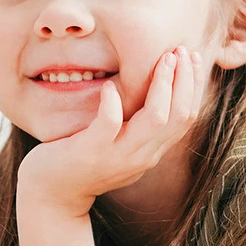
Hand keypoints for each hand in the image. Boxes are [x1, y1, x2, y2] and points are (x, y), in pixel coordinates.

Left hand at [17, 46, 205, 215]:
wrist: (51, 196)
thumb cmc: (82, 162)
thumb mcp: (119, 145)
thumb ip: (138, 126)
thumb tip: (153, 89)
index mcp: (151, 152)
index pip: (187, 117)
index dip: (194, 85)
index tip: (194, 57)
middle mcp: (142, 156)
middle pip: (179, 115)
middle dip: (185, 79)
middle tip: (181, 49)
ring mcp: (118, 156)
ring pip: (155, 119)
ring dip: (162, 84)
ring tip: (162, 58)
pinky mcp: (91, 152)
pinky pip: (110, 123)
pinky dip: (113, 101)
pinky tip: (109, 86)